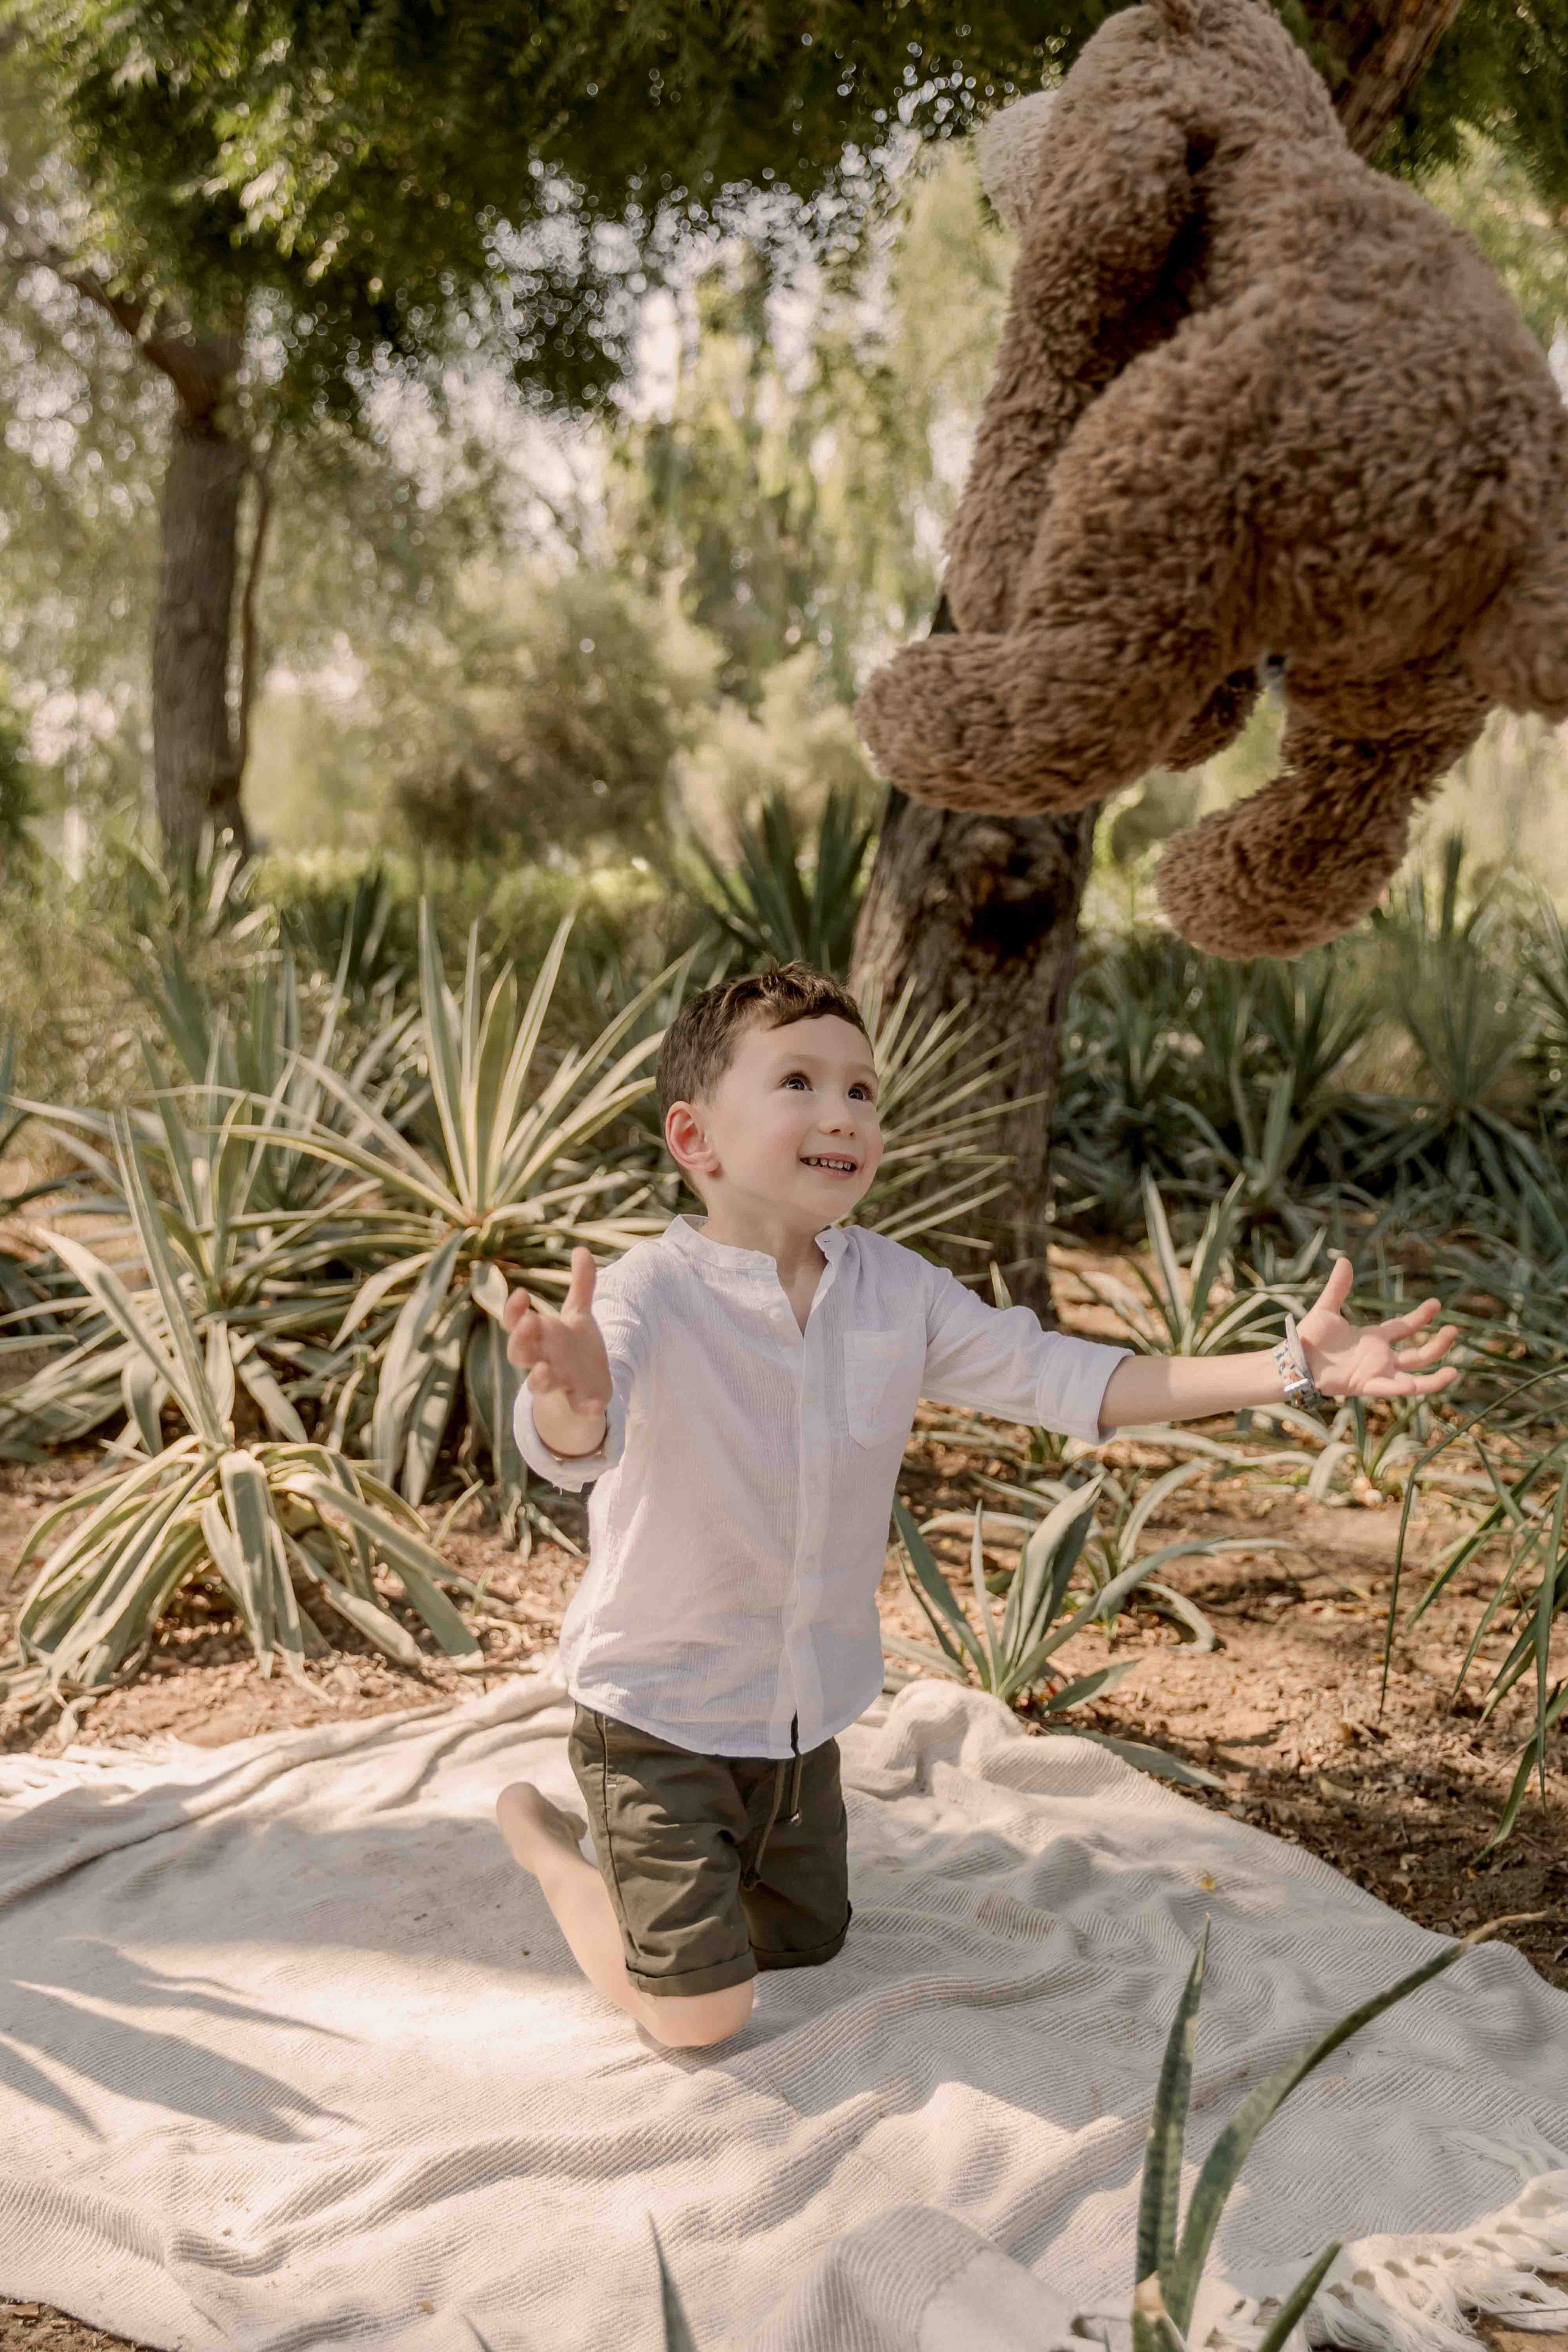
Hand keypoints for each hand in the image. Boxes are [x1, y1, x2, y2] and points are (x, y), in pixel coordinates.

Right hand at [503, 1247, 611, 1422]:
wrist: (588, 1384)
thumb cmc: (574, 1347)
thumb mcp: (579, 1314)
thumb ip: (581, 1284)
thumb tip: (581, 1249)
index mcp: (539, 1338)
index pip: (515, 1324)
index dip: (513, 1311)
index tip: (522, 1293)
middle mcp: (541, 1360)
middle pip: (518, 1354)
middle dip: (520, 1340)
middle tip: (529, 1322)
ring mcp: (558, 1383)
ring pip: (538, 1385)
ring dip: (540, 1378)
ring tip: (545, 1369)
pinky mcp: (579, 1402)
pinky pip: (577, 1407)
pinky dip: (585, 1407)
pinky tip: (595, 1404)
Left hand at [1297, 1257, 1459, 1399]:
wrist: (1293, 1360)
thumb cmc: (1309, 1338)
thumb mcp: (1327, 1308)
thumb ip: (1338, 1287)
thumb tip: (1344, 1260)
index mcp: (1374, 1338)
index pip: (1405, 1328)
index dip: (1421, 1317)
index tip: (1437, 1304)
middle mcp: (1379, 1357)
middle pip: (1417, 1353)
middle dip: (1437, 1344)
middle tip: (1453, 1330)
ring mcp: (1375, 1373)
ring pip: (1413, 1377)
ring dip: (1434, 1375)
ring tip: (1455, 1371)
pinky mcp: (1365, 1385)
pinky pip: (1389, 1389)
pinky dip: (1402, 1389)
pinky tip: (1416, 1385)